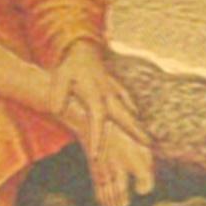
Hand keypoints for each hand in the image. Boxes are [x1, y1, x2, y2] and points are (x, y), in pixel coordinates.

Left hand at [48, 40, 150, 158]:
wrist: (82, 49)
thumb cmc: (70, 66)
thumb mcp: (59, 78)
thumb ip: (58, 94)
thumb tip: (55, 110)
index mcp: (94, 95)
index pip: (97, 121)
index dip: (97, 138)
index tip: (97, 156)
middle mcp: (108, 94)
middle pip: (124, 116)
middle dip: (136, 132)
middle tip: (149, 145)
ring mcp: (115, 90)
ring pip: (130, 110)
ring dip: (139, 124)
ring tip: (150, 140)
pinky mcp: (117, 86)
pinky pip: (129, 101)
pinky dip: (134, 111)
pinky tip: (139, 119)